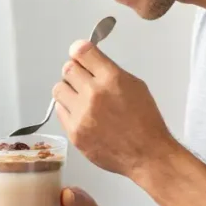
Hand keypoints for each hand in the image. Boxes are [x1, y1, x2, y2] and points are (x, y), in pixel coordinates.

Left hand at [53, 40, 175, 177]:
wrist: (147, 154)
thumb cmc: (146, 121)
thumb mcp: (136, 86)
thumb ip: (111, 72)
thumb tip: (92, 63)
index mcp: (112, 79)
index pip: (82, 52)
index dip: (79, 51)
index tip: (80, 54)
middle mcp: (94, 93)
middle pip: (67, 68)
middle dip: (76, 72)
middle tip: (84, 80)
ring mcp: (81, 114)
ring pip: (58, 89)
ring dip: (68, 90)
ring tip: (81, 98)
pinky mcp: (74, 131)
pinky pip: (60, 110)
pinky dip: (69, 109)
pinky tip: (83, 114)